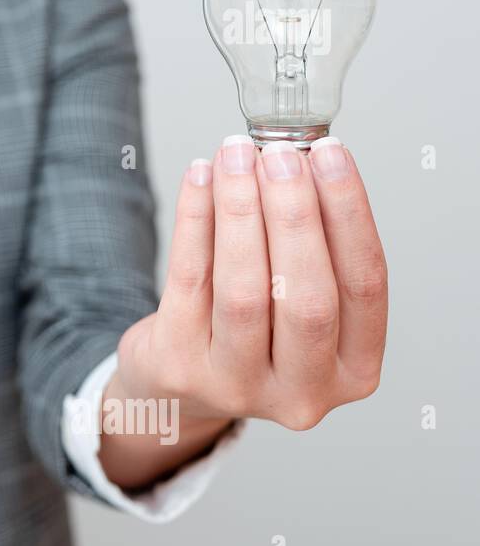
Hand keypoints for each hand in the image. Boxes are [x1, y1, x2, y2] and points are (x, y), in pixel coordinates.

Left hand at [106, 135, 387, 485]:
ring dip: (240, 210)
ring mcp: (237, 385)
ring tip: (236, 155)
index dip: (348, 213)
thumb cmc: (252, 332)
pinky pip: (189, 279)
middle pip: (307, 295)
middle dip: (295, 213)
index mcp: (353, 371)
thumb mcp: (298, 303)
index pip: (364, 284)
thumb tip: (299, 159)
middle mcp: (302, 391)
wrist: (181, 385)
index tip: (330, 155)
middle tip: (280, 154)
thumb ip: (310, 245)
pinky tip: (200, 178)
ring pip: (243, 289)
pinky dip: (194, 219)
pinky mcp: (181, 366)